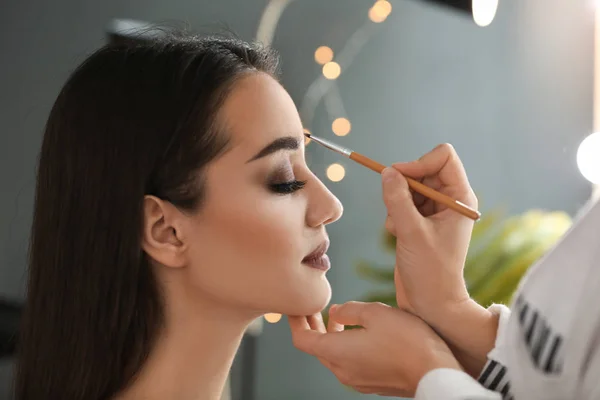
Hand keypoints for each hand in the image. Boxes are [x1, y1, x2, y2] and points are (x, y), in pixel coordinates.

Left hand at [288, 301, 461, 396]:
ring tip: (338, 316)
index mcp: (336, 353)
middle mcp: (342, 371)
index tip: (296, 306)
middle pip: (316, 348)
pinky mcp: (372, 383)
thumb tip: (334, 312)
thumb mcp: (375, 312)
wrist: (437, 373)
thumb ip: (349, 309)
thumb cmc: (408, 341)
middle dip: (313, 326)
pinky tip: (358, 332)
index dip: (296, 321)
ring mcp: (357, 380)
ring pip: (333, 356)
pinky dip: (345, 346)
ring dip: (330, 336)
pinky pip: (349, 363)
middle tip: (314, 306)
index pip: (302, 339)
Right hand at [382, 143, 475, 321]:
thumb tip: (387, 172)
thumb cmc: (431, 272)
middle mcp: (449, 201)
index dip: (419, 162)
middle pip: (421, 170)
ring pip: (407, 187)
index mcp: (460, 198)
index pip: (443, 157)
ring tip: (400, 228)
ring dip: (396, 203)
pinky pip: (401, 203)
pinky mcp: (420, 222)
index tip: (400, 177)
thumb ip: (397, 199)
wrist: (430, 304)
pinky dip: (394, 215)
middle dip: (403, 186)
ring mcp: (434, 211)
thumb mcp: (412, 232)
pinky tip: (398, 235)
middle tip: (395, 207)